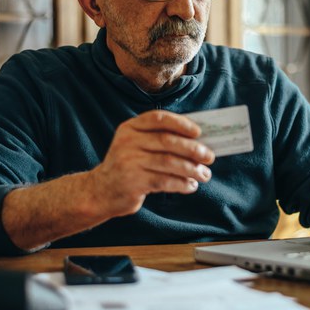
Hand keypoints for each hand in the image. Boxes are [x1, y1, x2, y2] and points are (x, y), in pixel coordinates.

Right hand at [89, 110, 214, 218]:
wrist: (100, 191)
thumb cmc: (128, 166)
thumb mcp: (136, 146)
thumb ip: (159, 140)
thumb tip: (198, 141)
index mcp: (130, 128)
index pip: (158, 118)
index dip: (181, 123)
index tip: (198, 132)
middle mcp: (128, 142)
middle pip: (167, 141)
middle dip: (192, 149)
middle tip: (209, 157)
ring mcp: (129, 162)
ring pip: (168, 162)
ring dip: (191, 169)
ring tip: (205, 174)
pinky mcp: (132, 182)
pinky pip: (164, 181)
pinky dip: (182, 184)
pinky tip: (191, 186)